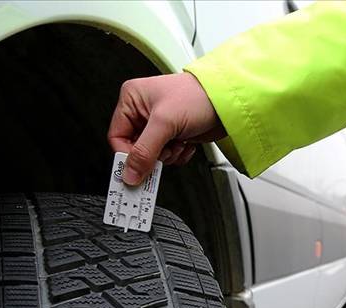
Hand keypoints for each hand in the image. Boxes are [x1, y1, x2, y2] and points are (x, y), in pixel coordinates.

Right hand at [107, 73, 225, 184]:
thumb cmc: (198, 96)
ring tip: (178, 141)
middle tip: (164, 153)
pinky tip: (186, 142)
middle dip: (152, 154)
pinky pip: (167, 155)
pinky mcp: (174, 134)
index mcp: (132, 99)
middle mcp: (143, 110)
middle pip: (135, 148)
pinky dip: (178, 154)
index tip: (137, 168)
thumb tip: (130, 173)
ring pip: (152, 155)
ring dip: (168, 155)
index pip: (117, 136)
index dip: (127, 154)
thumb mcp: (165, 123)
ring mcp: (160, 123)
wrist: (228, 101)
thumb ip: (144, 151)